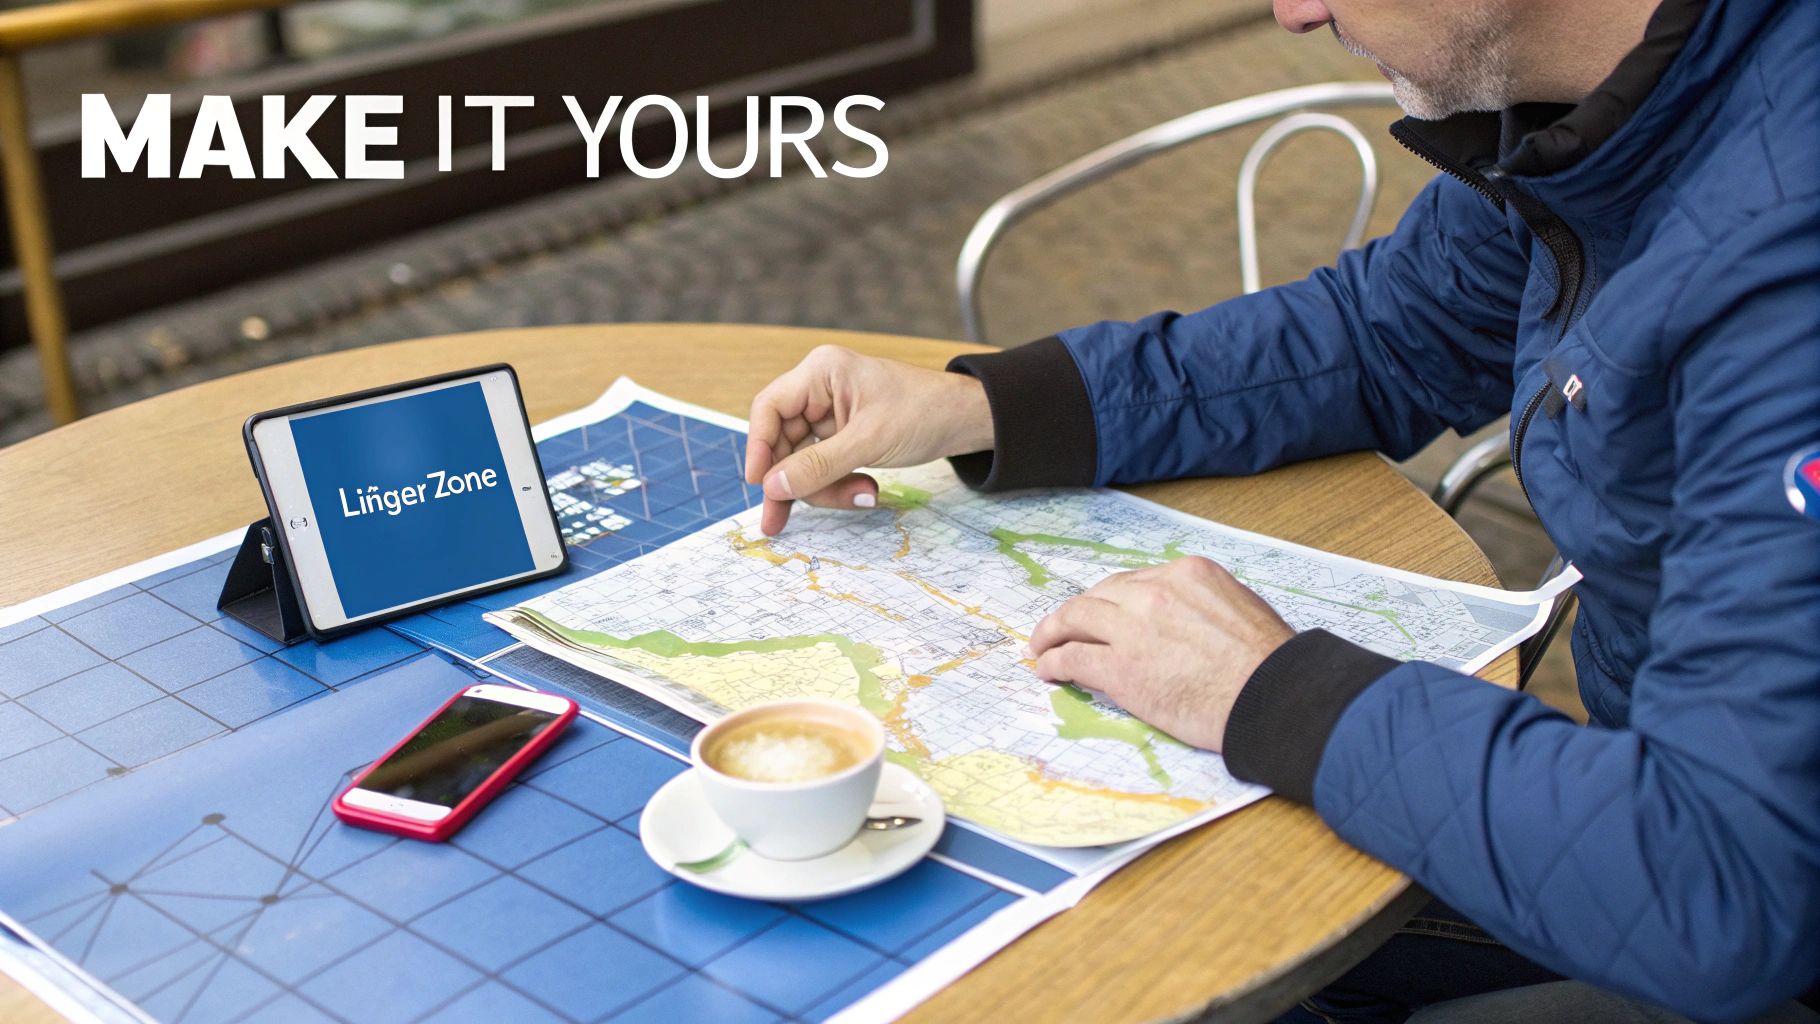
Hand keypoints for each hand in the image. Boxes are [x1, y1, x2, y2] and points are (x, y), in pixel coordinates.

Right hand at [746, 346, 994, 534]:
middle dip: (797, 480)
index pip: (769, 408)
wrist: (966, 421)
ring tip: (864, 496)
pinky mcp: (842, 437)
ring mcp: (830, 415)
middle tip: (784, 519)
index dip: (758, 447)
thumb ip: (819, 465)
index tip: (760, 484)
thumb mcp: (870, 441)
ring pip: (802, 462)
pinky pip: (823, 468)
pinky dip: (838, 486)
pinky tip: (865, 492)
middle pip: (783, 442)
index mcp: (821, 372)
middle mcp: (819, 390)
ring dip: (825, 488)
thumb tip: (774, 486)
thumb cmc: (925, 413)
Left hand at [1026, 557, 1294, 750]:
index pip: (1135, 582)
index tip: (1105, 613)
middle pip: (1100, 595)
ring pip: (1075, 619)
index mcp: (1188, 573)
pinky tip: (1048, 670)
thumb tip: (1182, 620)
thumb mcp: (1239, 608)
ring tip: (1041, 645)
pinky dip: (1054, 662)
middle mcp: (1155, 592)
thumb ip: (1202, 605)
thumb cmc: (1269, 663)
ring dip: (1052, 632)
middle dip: (1078, 611)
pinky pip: (1073, 658)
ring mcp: (1133, 628)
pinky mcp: (1120, 669)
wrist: (1272, 697)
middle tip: (1062, 627)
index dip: (1114, 600)